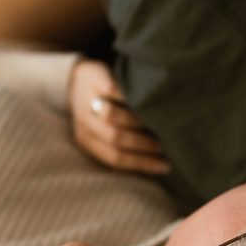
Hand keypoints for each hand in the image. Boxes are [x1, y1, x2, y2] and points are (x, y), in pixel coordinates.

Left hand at [68, 59, 169, 174]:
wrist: (79, 79)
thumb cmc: (101, 111)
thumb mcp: (104, 132)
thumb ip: (123, 146)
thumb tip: (160, 164)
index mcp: (86, 141)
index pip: (115, 158)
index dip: (142, 163)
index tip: (165, 166)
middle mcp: (85, 123)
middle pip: (115, 138)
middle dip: (143, 144)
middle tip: (165, 144)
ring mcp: (88, 101)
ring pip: (111, 116)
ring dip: (137, 121)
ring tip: (157, 123)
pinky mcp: (95, 81)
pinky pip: (113, 91)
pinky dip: (130, 97)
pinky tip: (147, 100)